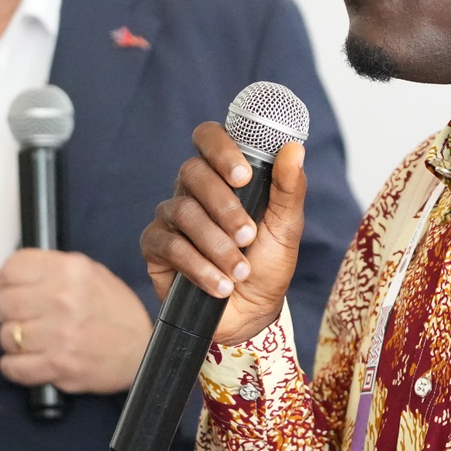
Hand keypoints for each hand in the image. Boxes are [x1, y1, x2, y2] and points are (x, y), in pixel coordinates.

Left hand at [0, 250, 152, 393]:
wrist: (141, 351)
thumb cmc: (116, 312)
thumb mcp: (91, 273)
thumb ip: (48, 269)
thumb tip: (0, 275)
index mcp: (71, 270)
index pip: (13, 268)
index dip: (9, 279)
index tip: (15, 287)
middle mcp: (62, 299)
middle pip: (5, 302)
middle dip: (12, 310)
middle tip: (28, 315)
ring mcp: (58, 335)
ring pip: (6, 336)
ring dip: (15, 340)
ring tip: (35, 338)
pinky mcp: (56, 365)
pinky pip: (12, 367)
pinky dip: (15, 365)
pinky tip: (29, 358)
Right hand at [139, 122, 306, 345]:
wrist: (252, 313)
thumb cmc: (268, 262)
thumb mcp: (287, 226)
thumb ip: (289, 187)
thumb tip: (294, 148)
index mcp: (223, 173)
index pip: (209, 137)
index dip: (221, 150)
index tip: (243, 176)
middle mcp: (193, 188)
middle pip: (193, 173)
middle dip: (225, 207)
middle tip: (248, 235)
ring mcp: (171, 215)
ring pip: (183, 212)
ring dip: (217, 244)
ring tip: (240, 271)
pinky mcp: (156, 246)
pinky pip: (169, 245)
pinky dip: (199, 267)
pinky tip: (220, 284)